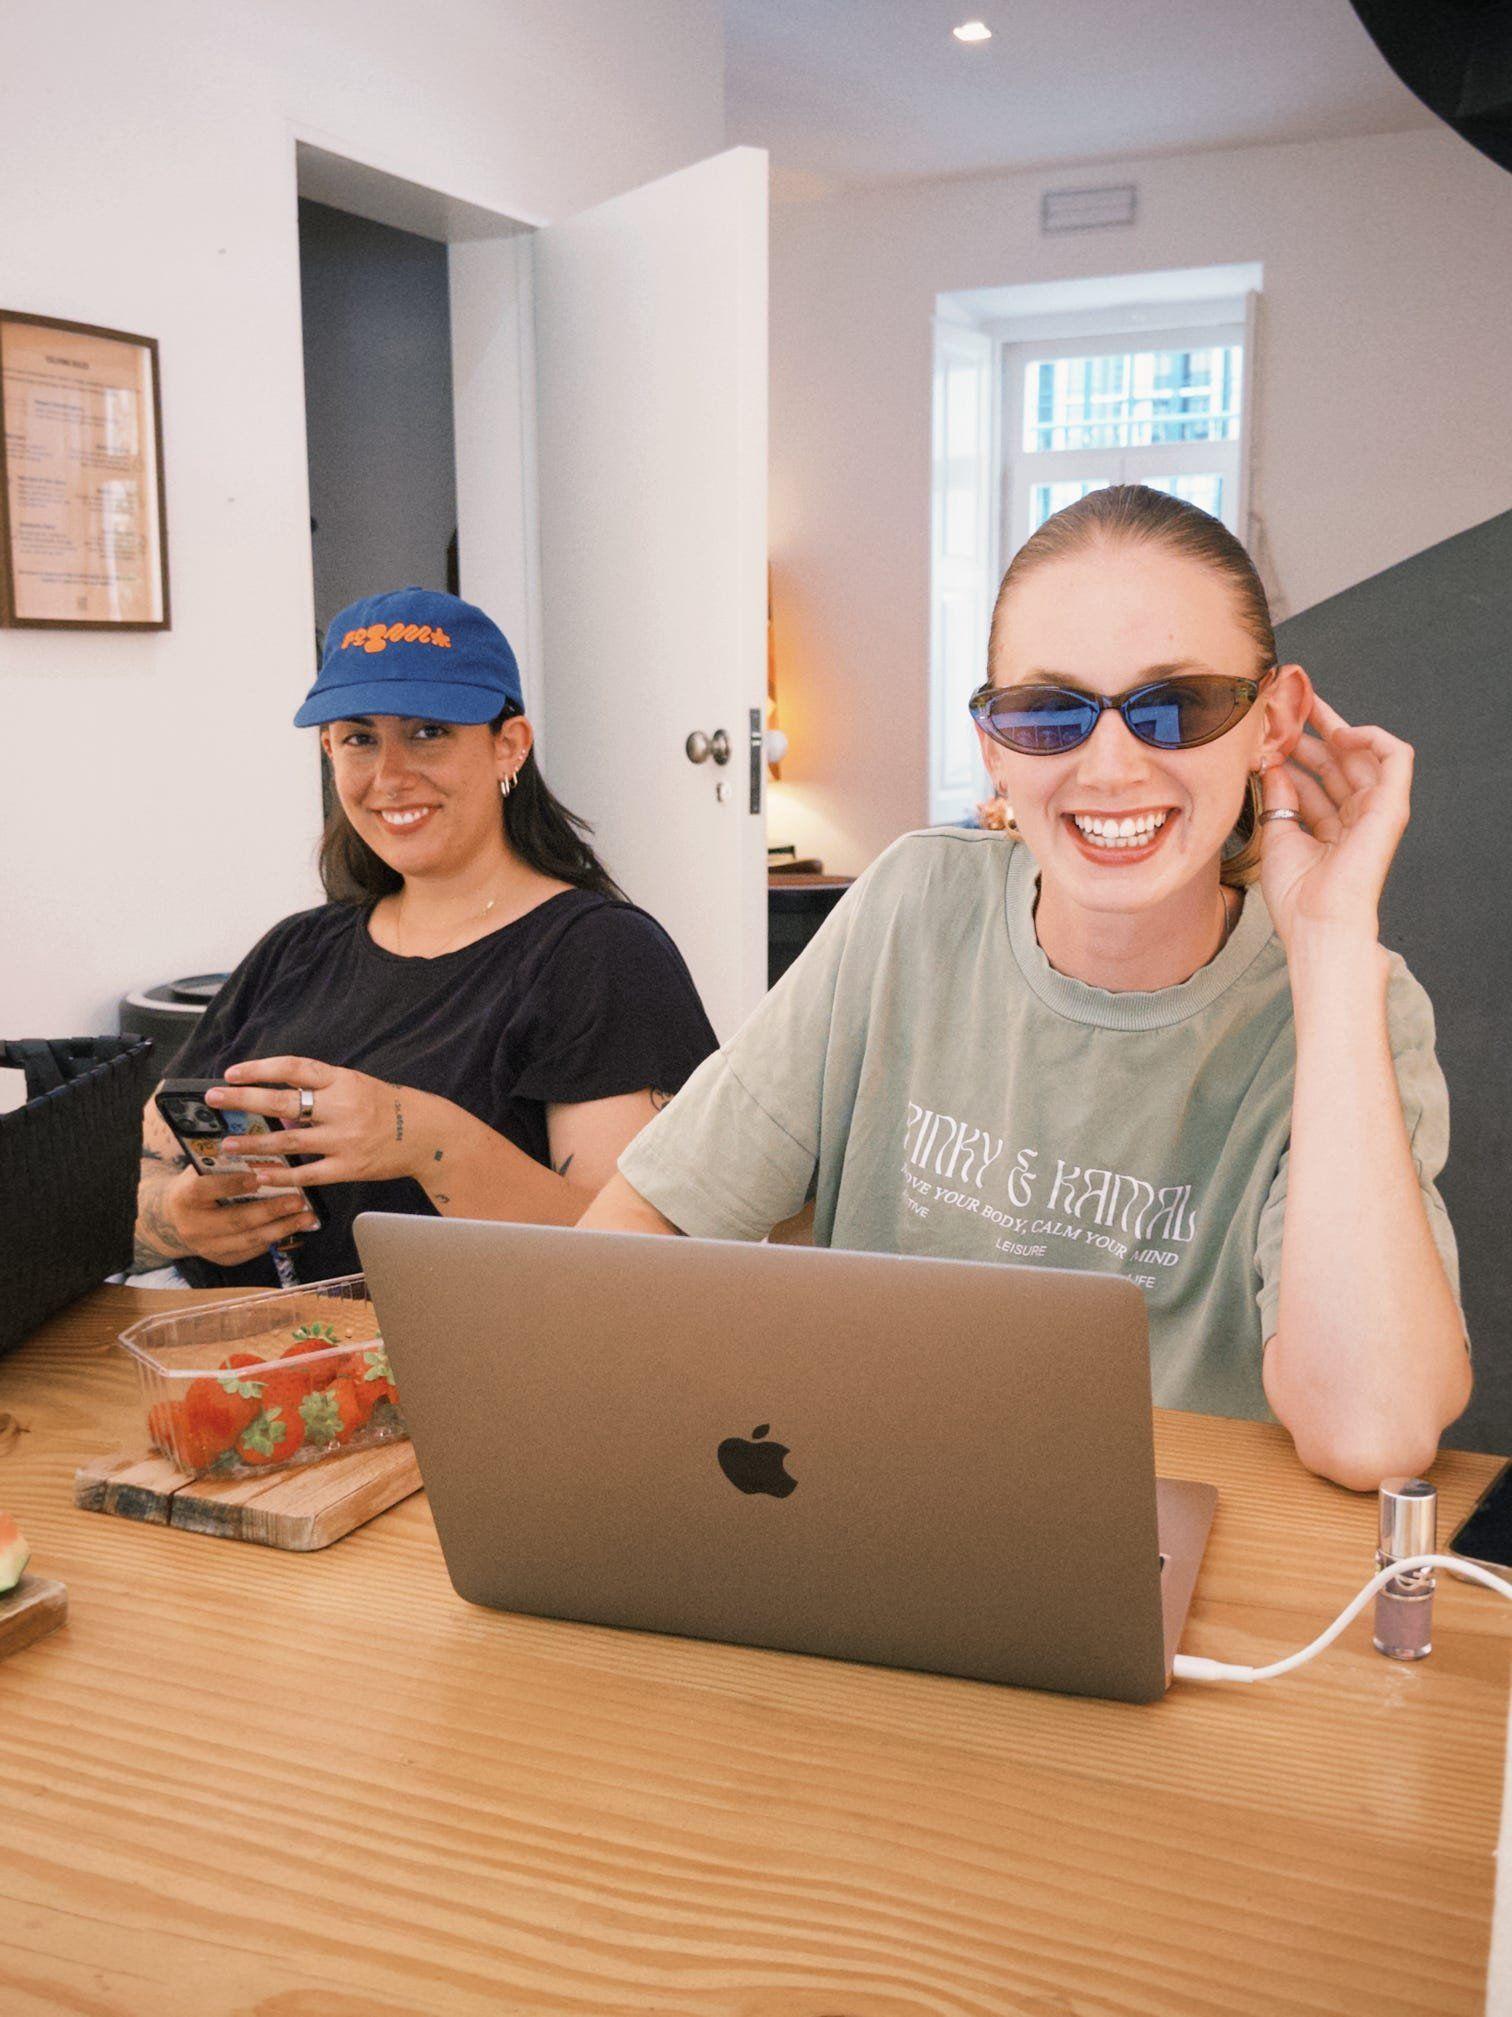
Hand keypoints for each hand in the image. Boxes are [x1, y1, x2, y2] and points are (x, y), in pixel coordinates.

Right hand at [160, 1163, 316, 1265]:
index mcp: (185, 1197)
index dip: (232, 1184)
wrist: (175, 1219)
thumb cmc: (197, 1185)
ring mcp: (207, 1247)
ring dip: (282, 1228)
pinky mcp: (221, 1259)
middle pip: (235, 1220)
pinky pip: (252, 1250)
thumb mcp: (201, 1170)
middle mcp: (193, 1226)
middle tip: (298, 1200)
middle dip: (270, 1211)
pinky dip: (275, 1238)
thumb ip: (223, 1163)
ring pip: (248, 1240)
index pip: (206, 1190)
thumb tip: (259, 1148)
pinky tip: (294, 1228)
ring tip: (307, 1218)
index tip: (259, 1177)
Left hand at [210, 1058, 418, 1189]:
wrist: (427, 1134)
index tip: (232, 1073)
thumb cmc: (387, 1107)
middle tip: (214, 1099)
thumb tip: (277, 1101)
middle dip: (243, 1099)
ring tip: (226, 1145)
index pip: (294, 1068)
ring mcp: (344, 1138)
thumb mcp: (355, 1086)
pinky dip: (281, 1175)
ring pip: (288, 1140)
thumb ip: (319, 1091)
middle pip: (283, 1100)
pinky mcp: (349, 1167)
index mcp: (342, 1080)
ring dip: (253, 1143)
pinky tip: (258, 1175)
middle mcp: (341, 1106)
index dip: (260, 1068)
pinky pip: (307, 1173)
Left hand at [1257, 693, 1411, 950]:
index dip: (1294, 753)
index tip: (1269, 731)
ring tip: (1303, 709)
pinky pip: (1396, 757)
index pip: (1315, 780)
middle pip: (1336, 763)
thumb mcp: (1277, 835)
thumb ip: (1279, 798)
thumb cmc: (1297, 895)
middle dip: (1312, 731)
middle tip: (1286, 706)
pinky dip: (1374, 737)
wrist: (1317, 922)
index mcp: (1329, 828)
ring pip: (1361, 755)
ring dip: (1333, 728)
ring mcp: (1375, 811)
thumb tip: (1274, 765)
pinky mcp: (1393, 806)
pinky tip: (1343, 732)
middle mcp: (1354, 817)